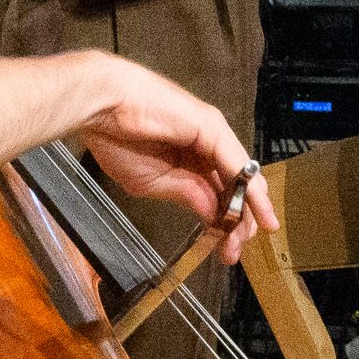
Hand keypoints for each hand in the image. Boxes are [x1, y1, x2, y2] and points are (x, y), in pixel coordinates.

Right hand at [79, 57, 274, 256]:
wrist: (102, 106)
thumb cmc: (115, 137)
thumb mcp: (152, 181)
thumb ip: (185, 195)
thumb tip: (212, 215)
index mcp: (189, 160)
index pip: (218, 194)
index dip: (225, 223)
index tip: (225, 249)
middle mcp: (206, 148)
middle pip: (236, 189)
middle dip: (239, 223)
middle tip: (233, 253)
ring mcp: (212, 136)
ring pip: (243, 178)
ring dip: (248, 211)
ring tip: (244, 239)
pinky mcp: (212, 127)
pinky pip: (237, 164)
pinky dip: (249, 189)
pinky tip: (256, 210)